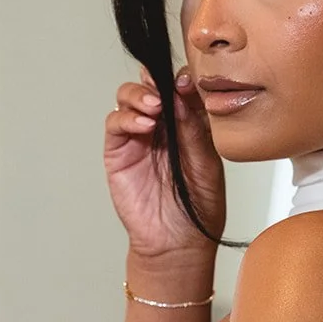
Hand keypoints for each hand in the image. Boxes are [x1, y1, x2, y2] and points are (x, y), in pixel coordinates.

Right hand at [104, 67, 225, 265]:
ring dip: (140, 94)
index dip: (182, 79)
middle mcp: (161, 126)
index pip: (179, 89)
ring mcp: (137, 136)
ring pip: (128, 97)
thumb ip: (194, 128)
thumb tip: (183, 94)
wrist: (179, 242)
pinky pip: (115, 123)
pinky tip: (144, 125)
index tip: (190, 79)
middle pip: (150, 85)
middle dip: (157, 80)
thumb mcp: (207, 162)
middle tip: (168, 88)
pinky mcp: (118, 151)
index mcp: (186, 124)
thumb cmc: (198, 206)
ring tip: (156, 106)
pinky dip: (126, 117)